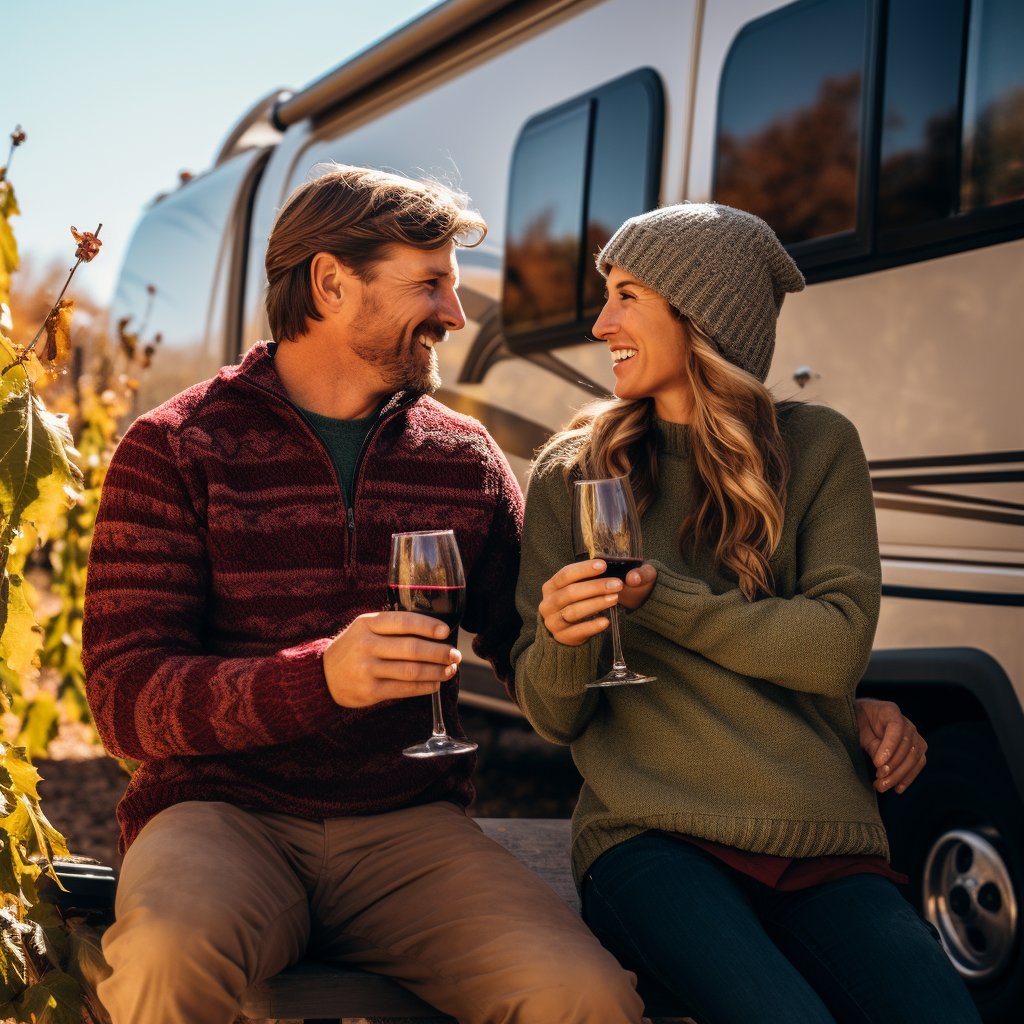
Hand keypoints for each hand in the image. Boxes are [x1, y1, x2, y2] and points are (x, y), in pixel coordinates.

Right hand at [322, 612, 460, 707]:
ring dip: (436, 671)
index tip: (446, 631)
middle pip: (411, 648)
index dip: (427, 626)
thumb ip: (392, 627)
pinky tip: (435, 684)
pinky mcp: (370, 690)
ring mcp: (367, 669)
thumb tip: (434, 631)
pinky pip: (404, 689)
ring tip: (450, 670)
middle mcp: (366, 645)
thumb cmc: (353, 648)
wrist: (322, 676)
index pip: (403, 621)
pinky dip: (424, 687)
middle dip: (439, 652)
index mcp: (367, 623)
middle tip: (455, 655)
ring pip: (411, 670)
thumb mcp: (365, 628)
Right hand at [540, 560, 656, 645]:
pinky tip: (606, 621)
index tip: (604, 565)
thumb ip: (585, 579)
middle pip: (570, 593)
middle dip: (596, 587)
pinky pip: (578, 631)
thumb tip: (606, 566)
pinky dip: (593, 625)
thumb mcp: (574, 589)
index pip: (565, 574)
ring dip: (596, 604)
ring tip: (615, 599)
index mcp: (550, 587)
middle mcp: (547, 604)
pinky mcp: (562, 637)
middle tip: (617, 584)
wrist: (564, 631)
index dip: (584, 569)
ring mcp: (552, 622)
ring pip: (574, 611)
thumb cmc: (573, 603)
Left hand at [855, 697, 927, 793]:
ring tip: (883, 786)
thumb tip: (882, 763)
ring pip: (915, 758)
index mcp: (891, 711)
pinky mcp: (917, 749)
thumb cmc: (860, 722)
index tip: (877, 763)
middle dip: (893, 766)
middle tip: (878, 779)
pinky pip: (918, 764)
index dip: (889, 747)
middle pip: (907, 746)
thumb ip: (872, 744)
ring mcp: (915, 736)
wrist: (864, 718)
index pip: (896, 729)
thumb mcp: (860, 730)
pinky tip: (897, 788)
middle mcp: (907, 723)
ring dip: (900, 775)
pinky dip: (908, 777)